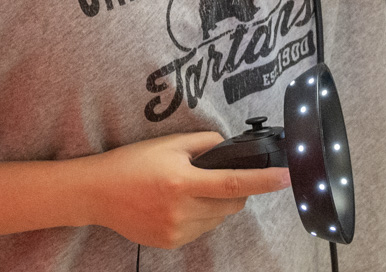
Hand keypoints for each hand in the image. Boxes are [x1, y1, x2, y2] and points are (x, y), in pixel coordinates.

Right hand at [73, 132, 290, 248]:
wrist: (97, 193)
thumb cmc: (132, 163)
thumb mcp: (169, 144)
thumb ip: (205, 143)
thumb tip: (231, 148)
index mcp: (183, 182)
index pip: (235, 182)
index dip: (265, 181)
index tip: (287, 177)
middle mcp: (182, 211)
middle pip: (232, 203)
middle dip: (236, 189)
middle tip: (216, 175)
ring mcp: (176, 231)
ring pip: (219, 218)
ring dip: (217, 204)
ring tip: (191, 189)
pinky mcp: (170, 242)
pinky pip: (202, 230)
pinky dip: (201, 217)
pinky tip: (179, 204)